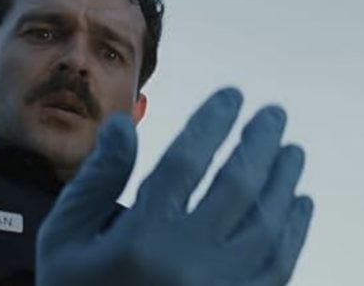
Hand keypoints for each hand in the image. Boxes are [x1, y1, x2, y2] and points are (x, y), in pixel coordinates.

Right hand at [37, 88, 312, 285]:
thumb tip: (126, 124)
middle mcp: (190, 264)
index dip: (212, 123)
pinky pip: (281, 267)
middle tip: (274, 115)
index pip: (187, 163)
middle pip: (239, 188)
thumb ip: (96, 181)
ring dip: (285, 182)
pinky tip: (299, 206)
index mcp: (142, 241)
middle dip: (260, 144)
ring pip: (269, 226)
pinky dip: (295, 232)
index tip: (232, 96)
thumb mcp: (64, 241)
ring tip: (292, 152)